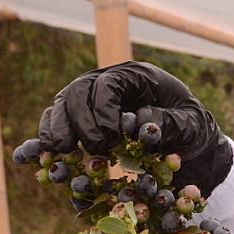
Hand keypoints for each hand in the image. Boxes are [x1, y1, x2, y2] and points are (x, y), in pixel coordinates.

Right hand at [37, 61, 231, 194]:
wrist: (189, 142)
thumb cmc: (192, 127)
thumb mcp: (193, 124)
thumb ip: (171, 123)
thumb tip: (142, 125)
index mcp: (136, 78)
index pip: (107, 84)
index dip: (103, 109)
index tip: (112, 138)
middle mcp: (108, 85)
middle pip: (77, 93)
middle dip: (79, 121)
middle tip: (94, 150)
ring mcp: (91, 104)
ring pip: (61, 107)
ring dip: (57, 129)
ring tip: (63, 153)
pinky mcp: (82, 124)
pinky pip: (56, 125)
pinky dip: (47, 138)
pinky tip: (40, 155)